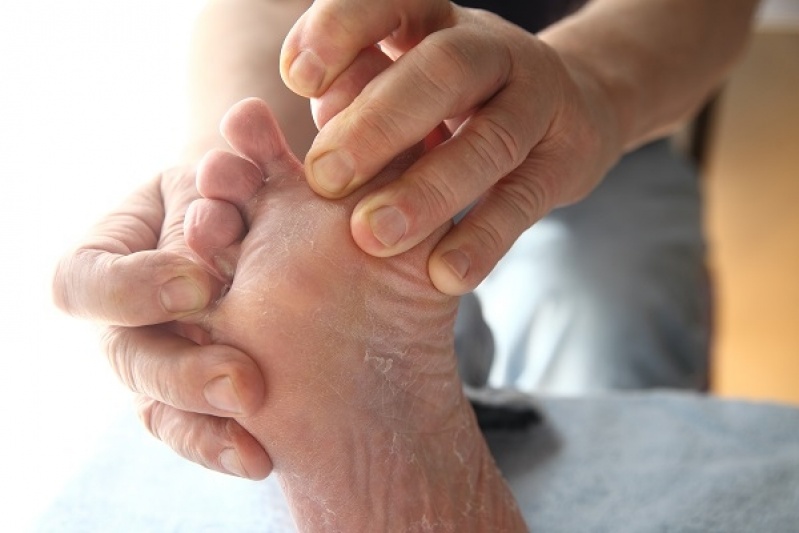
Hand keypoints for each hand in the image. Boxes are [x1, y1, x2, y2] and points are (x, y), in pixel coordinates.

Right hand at [52, 166, 270, 478]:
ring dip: (205, 429)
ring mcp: (153, 363)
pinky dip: (222, 448)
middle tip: (243, 384)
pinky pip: (194, 433)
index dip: (137, 290)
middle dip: (186, 375)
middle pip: (131, 361)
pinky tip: (258, 459)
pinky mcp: (188, 396)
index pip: (88, 284)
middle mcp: (122, 321)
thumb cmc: (222, 190)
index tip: (199, 285)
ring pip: (158, 409)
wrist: (248, 218)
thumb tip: (213, 226)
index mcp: (105, 259)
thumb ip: (212, 196)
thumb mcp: (212, 177)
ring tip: (253, 449)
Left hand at [280, 0, 621, 293]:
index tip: (297, 79)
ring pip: (489, 141)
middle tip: (324, 176)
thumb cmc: (461, 100)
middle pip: (442, 72)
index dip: (342, 30)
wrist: (574, 108)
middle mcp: (492, 51)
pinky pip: (524, 201)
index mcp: (438, 22)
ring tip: (373, 234)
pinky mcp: (566, 160)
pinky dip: (483, 239)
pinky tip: (444, 273)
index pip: (391, 3)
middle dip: (379, 123)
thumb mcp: (410, 79)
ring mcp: (538, 103)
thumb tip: (321, 104)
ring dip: (428, 190)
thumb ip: (364, 89)